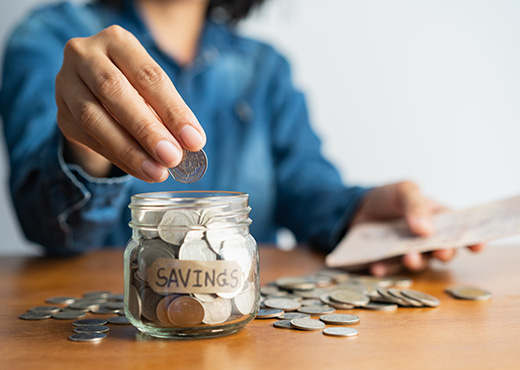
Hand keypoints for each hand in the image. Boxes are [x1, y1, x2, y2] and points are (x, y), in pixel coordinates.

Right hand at [55, 25, 205, 180]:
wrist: (94, 90)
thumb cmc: (135, 87)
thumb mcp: (153, 90)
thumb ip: (168, 111)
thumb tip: (191, 142)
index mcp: (117, 41)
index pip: (148, 76)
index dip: (173, 110)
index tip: (194, 140)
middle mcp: (84, 55)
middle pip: (115, 91)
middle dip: (147, 130)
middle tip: (173, 157)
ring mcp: (66, 83)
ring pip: (94, 118)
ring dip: (130, 150)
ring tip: (157, 172)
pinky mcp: (61, 113)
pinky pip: (89, 139)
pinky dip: (119, 158)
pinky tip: (141, 171)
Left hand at [351, 181, 484, 275]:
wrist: (354, 209)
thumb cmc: (385, 198)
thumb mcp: (402, 191)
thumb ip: (415, 205)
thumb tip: (426, 230)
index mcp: (436, 219)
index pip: (459, 230)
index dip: (472, 239)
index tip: (477, 246)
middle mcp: (426, 240)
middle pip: (443, 251)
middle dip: (444, 253)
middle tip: (440, 252)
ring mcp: (407, 252)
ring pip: (419, 263)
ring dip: (416, 262)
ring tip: (408, 257)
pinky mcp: (388, 262)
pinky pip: (389, 269)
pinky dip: (384, 269)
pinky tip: (376, 266)